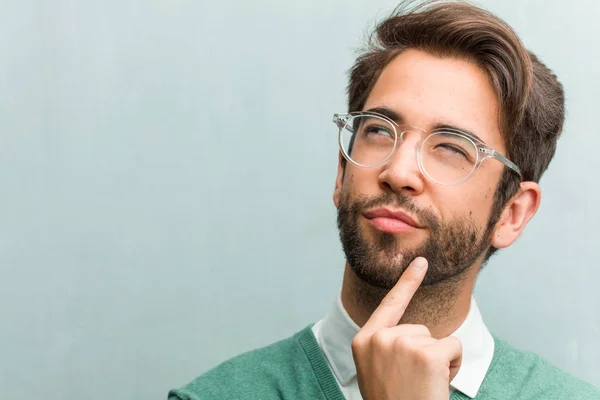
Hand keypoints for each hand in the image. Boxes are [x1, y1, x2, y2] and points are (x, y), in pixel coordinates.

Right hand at [351, 257, 461, 399]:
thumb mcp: (375, 370)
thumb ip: (385, 346)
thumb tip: (412, 331)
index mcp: (364, 340)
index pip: (388, 305)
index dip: (406, 282)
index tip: (421, 261)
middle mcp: (380, 337)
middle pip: (417, 328)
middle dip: (424, 352)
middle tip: (413, 382)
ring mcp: (402, 342)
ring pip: (436, 338)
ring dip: (438, 361)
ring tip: (422, 385)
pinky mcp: (426, 351)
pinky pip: (452, 346)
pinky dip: (453, 364)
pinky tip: (437, 383)